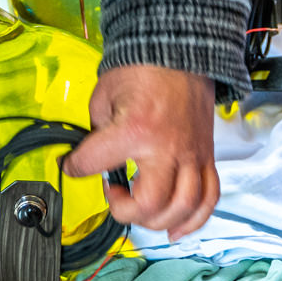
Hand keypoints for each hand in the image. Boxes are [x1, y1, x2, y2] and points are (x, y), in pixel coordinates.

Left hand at [63, 65, 219, 239]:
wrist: (181, 49)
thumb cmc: (142, 69)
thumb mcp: (104, 96)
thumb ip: (97, 132)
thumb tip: (92, 158)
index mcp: (136, 129)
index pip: (95, 165)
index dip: (75, 168)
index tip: (72, 166)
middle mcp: (168, 148)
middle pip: (150, 205)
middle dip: (125, 210)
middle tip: (115, 195)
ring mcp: (192, 155)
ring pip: (183, 208)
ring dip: (158, 221)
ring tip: (141, 215)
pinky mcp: (206, 156)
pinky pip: (209, 198)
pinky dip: (194, 220)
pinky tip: (175, 231)